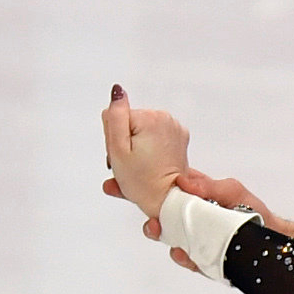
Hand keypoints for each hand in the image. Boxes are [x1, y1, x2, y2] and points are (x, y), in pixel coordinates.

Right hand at [98, 86, 192, 217]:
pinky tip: (150, 163)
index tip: (121, 155)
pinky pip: (155, 136)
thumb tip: (117, 92)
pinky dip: (149, 148)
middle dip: (126, 142)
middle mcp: (166, 119)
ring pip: (142, 130)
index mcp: (150, 118)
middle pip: (131, 123)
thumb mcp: (117, 149)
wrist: (168, 201)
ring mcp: (175, 129)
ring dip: (137, 146)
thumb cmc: (142, 181)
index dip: (114, 138)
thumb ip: (114, 117)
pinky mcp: (179, 139)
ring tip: (140, 166)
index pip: (117, 117)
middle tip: (130, 164)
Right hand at [106, 170, 293, 272]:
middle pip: (153, 212)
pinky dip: (183, 257)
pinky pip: (186, 259)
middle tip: (117, 193)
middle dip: (133, 201)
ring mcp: (191, 239)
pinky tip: (182, 252)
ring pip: (166, 237)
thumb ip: (210, 186)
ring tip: (154, 227)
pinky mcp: (201, 260)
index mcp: (190, 197)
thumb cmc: (252, 211)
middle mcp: (187, 218)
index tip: (112, 178)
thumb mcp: (233, 190)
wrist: (272, 242)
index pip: (158, 189)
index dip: (134, 184)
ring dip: (156, 231)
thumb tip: (184, 182)